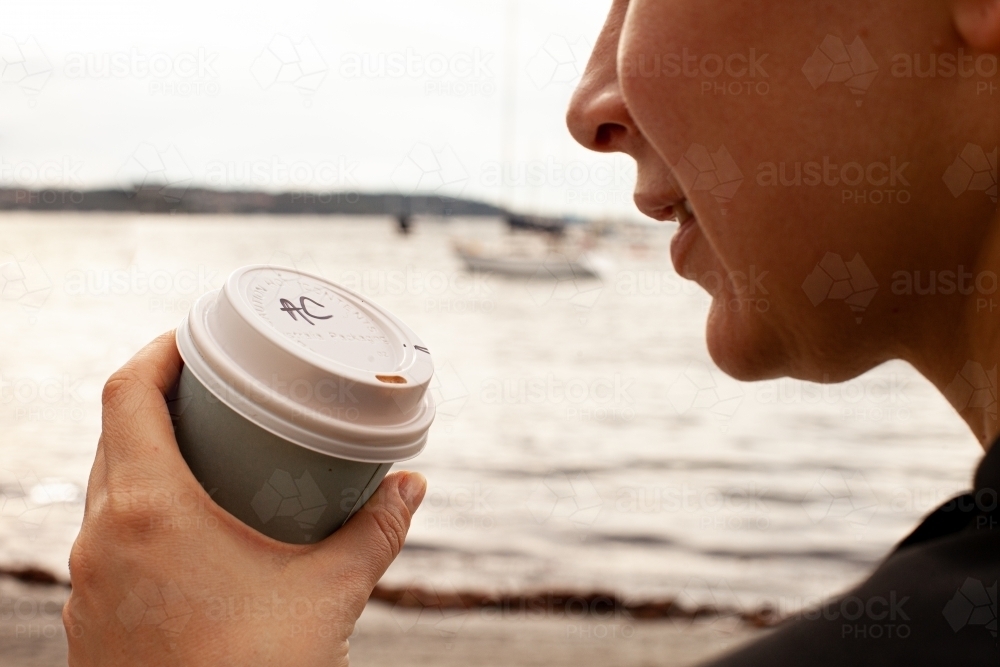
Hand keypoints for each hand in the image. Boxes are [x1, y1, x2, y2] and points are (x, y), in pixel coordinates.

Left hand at [62, 332, 426, 665]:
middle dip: (160, 397)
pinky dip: (142, 508)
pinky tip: (191, 524)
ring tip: (209, 446)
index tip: (194, 335)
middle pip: (114, 434)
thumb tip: (412, 485)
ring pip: (106, 487)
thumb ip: (376, 531)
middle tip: (216, 384)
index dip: (157, 350)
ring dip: (148, 454)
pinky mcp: (93, 619)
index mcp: (146, 511)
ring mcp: (88, 583)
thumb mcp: (329, 593)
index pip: (125, 393)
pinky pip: (109, 536)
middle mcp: (100, 538)